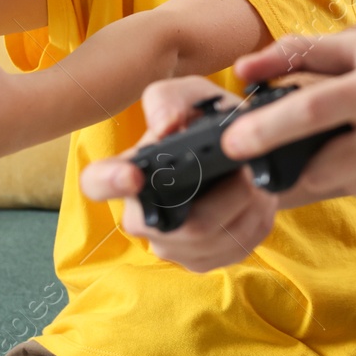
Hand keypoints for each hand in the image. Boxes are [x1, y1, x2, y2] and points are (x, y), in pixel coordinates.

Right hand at [79, 77, 280, 272]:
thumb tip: (164, 126)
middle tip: (246, 169)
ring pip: (215, 237)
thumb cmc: (206, 121)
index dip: (109, 182)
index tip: (133, 176)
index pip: (97, 182)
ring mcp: (172, 245)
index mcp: (129, 171)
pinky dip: (256, 218)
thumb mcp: (191, 95)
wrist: (244, 153)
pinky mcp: (202, 260)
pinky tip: (258, 199)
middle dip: (226, 194)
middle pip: (185, 224)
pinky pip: (236, 246)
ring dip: (247, 204)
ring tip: (255, 179)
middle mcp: (142, 215)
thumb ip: (170, 99)